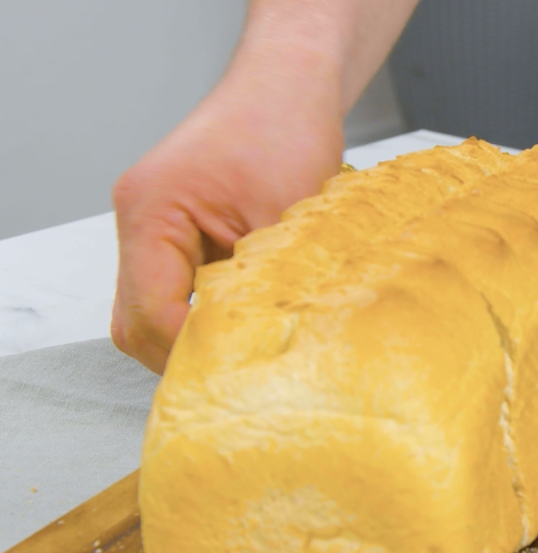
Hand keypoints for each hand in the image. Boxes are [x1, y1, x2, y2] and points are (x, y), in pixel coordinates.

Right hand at [110, 66, 343, 372]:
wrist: (290, 84)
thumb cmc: (286, 131)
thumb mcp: (286, 218)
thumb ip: (265, 287)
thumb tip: (263, 351)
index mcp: (151, 214)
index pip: (153, 314)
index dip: (194, 352)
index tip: (239, 373)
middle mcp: (139, 222)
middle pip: (137, 323)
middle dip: (185, 353)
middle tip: (243, 371)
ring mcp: (153, 229)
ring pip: (152, 312)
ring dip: (195, 334)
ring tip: (248, 348)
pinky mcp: (177, 233)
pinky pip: (175, 291)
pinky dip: (205, 312)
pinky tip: (246, 319)